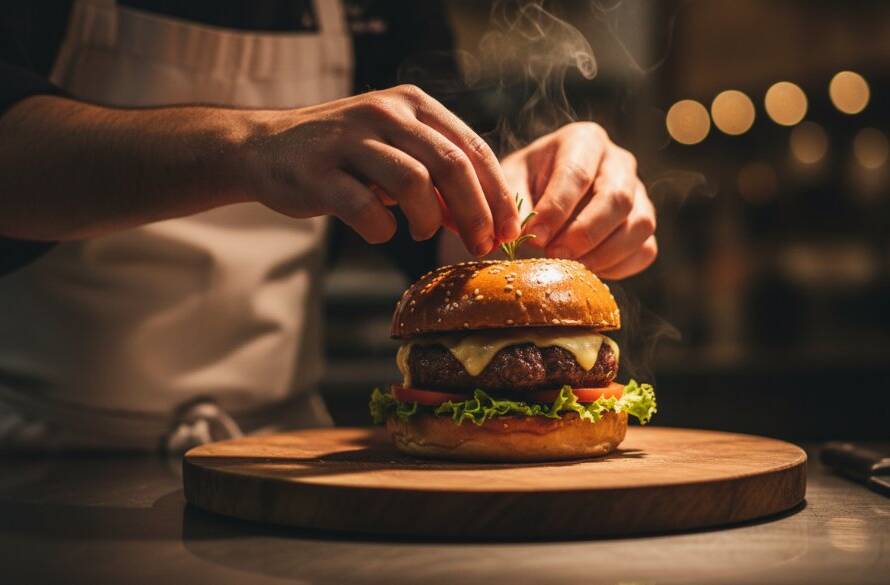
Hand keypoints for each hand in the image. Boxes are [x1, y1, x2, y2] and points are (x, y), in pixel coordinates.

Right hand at [246, 85, 519, 255]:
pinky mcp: (318, 172)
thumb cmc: (344, 156)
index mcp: (412, 105)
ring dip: (428, 220)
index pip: (472, 148)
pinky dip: (382, 229)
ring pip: (414, 183)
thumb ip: (437, 175)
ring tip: (423, 233)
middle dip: (477, 213)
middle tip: (483, 245)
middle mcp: (384, 113)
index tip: (510, 231)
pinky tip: (381, 231)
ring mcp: (349, 140)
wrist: (267, 147)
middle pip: (452, 165)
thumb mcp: (396, 151)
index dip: (498, 194)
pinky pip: (365, 208)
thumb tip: (483, 219)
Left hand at [500, 122, 656, 278]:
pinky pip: (645, 249)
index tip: (535, 237)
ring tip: (569, 267)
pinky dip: (617, 267)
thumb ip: (514, 205)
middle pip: (617, 198)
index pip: (578, 173)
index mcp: (584, 140)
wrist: (541, 194)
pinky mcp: (644, 223)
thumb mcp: (510, 184)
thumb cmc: (524, 183)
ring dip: (603, 254)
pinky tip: (586, 271)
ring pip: (640, 224)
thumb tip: (522, 236)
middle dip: (584, 234)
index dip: (557, 209)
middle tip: (554, 255)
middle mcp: (619, 161)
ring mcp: (638, 192)